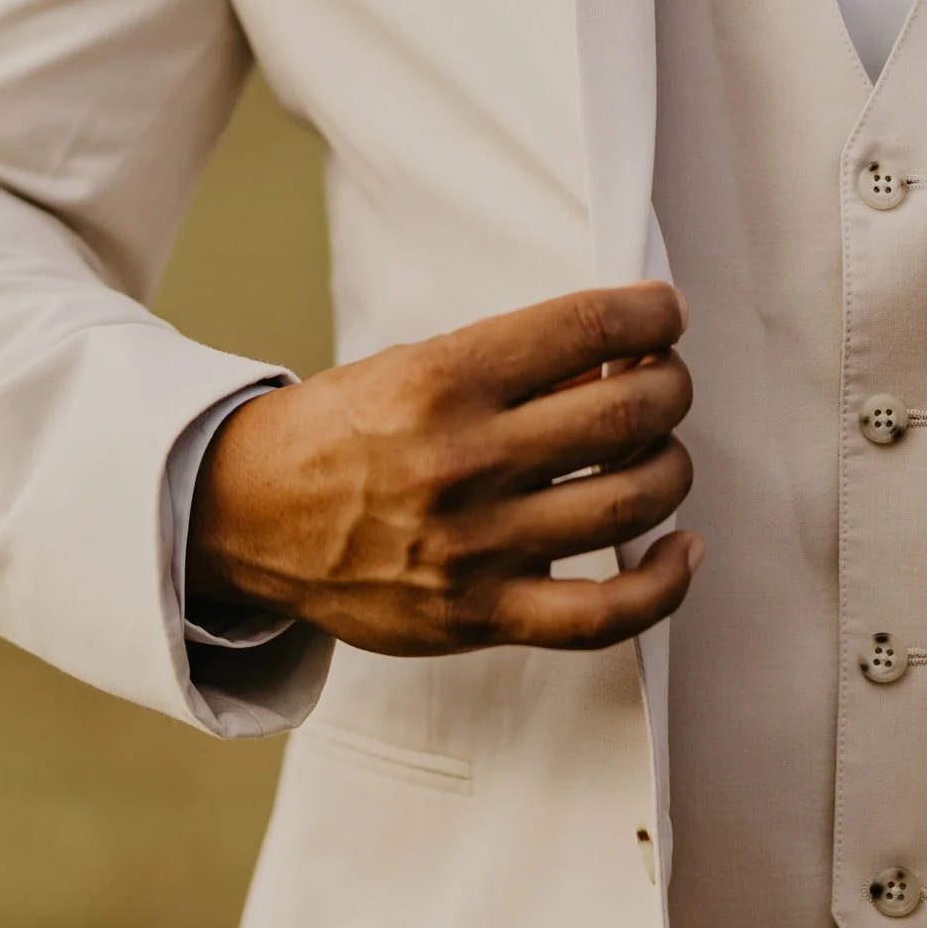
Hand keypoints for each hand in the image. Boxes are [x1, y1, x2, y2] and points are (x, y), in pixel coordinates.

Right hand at [188, 282, 698, 656]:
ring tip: (659, 451)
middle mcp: (466, 459)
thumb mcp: (412, 364)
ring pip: (634, 499)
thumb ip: (512, 364)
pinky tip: (680, 548)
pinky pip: (604, 614)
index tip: (666, 314)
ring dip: (672, 465)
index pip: (590, 325)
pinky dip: (664, 584)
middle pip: (629, 410)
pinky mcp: (480, 614)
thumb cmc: (342, 433)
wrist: (245, 516)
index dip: (655, 313)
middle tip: (662, 379)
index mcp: (445, 379)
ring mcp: (476, 545)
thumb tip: (623, 353)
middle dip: (670, 384)